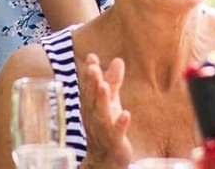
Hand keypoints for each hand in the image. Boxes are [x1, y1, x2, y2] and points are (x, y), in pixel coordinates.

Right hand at [78, 53, 132, 168]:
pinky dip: (120, 124)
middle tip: (93, 68)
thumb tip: (118, 59)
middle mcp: (93, 115)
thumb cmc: (107, 125)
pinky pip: (116, 133)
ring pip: (101, 114)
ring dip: (102, 100)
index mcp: (90, 104)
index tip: (91, 57)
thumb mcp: (111, 101)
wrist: (105, 159)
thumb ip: (113, 81)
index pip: (88, 86)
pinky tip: (126, 114)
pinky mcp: (114, 142)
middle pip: (91, 98)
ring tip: (104, 86)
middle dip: (92, 82)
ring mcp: (102, 129)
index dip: (89, 72)